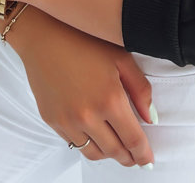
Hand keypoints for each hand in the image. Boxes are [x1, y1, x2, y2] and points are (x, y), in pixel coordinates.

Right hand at [11, 7, 155, 169]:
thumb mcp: (121, 58)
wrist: (44, 34)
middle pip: (114, 151)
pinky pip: (74, 143)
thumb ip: (140, 90)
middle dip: (128, 158)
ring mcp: (67, 121)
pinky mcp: (52, 121)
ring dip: (108, 153)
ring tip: (116, 146)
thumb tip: (151, 119)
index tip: (148, 161)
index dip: (143, 154)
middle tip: (135, 157)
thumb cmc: (85, 40)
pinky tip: (94, 133)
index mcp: (109, 100)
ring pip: (93, 153)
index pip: (133, 140)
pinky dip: (88, 144)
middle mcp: (88, 116)